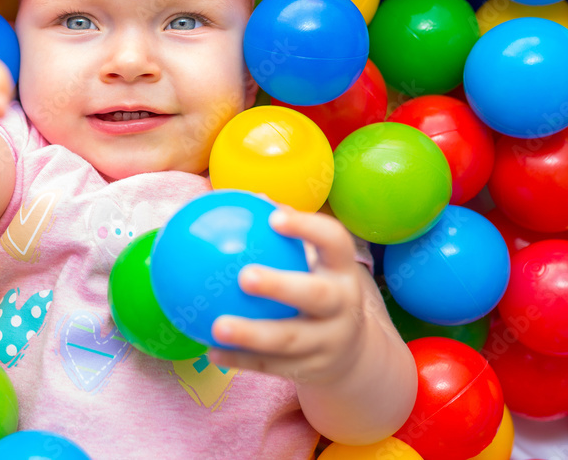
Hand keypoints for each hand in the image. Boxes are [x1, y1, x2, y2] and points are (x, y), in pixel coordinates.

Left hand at [208, 207, 368, 384]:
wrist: (356, 354)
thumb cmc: (320, 289)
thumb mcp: (317, 263)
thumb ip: (287, 235)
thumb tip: (249, 197)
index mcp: (342, 270)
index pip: (335, 242)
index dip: (308, 228)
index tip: (274, 217)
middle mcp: (343, 305)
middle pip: (316, 295)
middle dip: (281, 286)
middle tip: (243, 277)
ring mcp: (329, 341)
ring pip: (290, 339)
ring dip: (251, 334)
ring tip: (217, 326)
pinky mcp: (313, 369)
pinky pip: (272, 366)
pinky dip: (241, 361)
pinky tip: (211, 352)